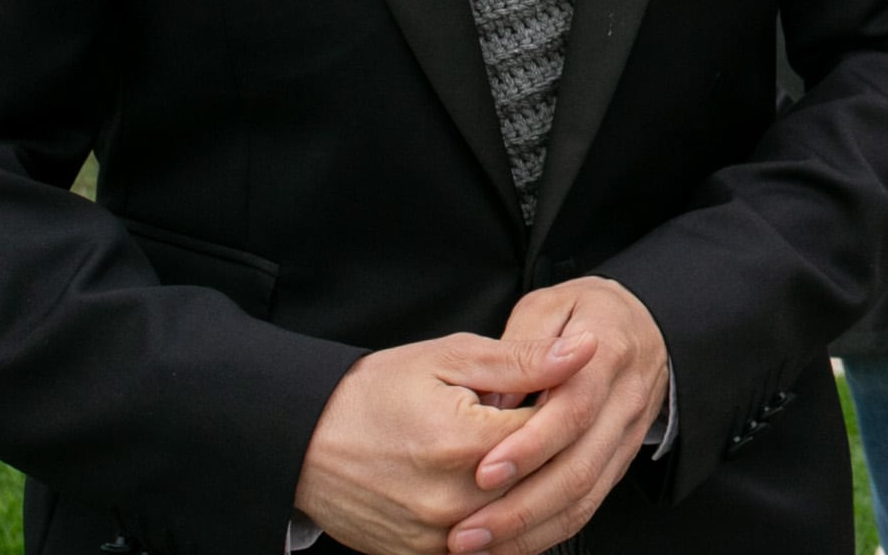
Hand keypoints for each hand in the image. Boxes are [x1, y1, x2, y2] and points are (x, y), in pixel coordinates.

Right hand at [294, 333, 588, 554]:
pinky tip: (488, 487)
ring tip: (505, 452)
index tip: (553, 389)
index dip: (561, 406)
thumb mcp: (449, 358)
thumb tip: (585, 351)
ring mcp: (435, 537)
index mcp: (466, 444)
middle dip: (546, 448)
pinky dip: (494, 519)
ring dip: (522, 486)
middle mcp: (454, 501)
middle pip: (538, 479)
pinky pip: (480, 547)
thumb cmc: (372, 392)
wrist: (303, 439)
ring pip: (513, 518)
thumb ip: (522, 360)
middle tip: (530, 420)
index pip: (553, 431)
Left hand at [444, 277, 669, 554]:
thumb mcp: (551, 306)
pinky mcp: (618, 463)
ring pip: (584, 498)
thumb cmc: (588, 314)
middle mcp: (624, 403)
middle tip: (467, 530)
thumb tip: (494, 402)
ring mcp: (625, 438)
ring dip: (529, 530)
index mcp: (609, 355)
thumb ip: (520, 349)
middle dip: (520, 507)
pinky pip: (587, 507)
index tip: (483, 471)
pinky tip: (508, 545)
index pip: (574, 409)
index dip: (530, 445)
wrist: (646, 326)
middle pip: (580, 467)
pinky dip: (546, 532)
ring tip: (477, 546)